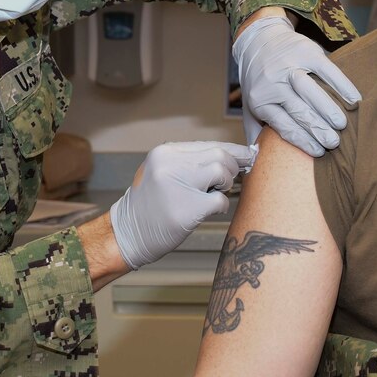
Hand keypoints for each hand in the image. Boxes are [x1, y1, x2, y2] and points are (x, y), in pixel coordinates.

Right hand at [110, 141, 255, 269]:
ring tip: (215, 193)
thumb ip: (188, 161)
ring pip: (222, 172)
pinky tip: (212, 210)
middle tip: (226, 181)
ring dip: (226, 184)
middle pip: (219, 155)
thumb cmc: (150, 204)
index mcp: (164, 152)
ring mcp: (178, 186)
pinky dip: (221, 205)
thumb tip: (229, 156)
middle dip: (232, 167)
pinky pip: (220, 200)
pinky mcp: (187, 210)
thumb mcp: (161, 171)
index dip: (232, 150)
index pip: (207, 144)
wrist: (128, 232)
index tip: (247, 155)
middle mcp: (171, 164)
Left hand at [234, 16, 360, 156]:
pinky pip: (327, 70)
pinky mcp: (306, 52)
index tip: (319, 152)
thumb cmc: (258, 80)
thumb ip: (255, 131)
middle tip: (334, 143)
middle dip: (318, 130)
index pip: (284, 126)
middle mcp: (273, 83)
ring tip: (342, 126)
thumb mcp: (249, 105)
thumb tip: (260, 160)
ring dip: (328, 109)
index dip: (303, 141)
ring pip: (311, 91)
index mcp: (261, 100)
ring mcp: (289, 66)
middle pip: (299, 111)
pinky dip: (342, 85)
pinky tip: (354, 100)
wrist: (259, 40)